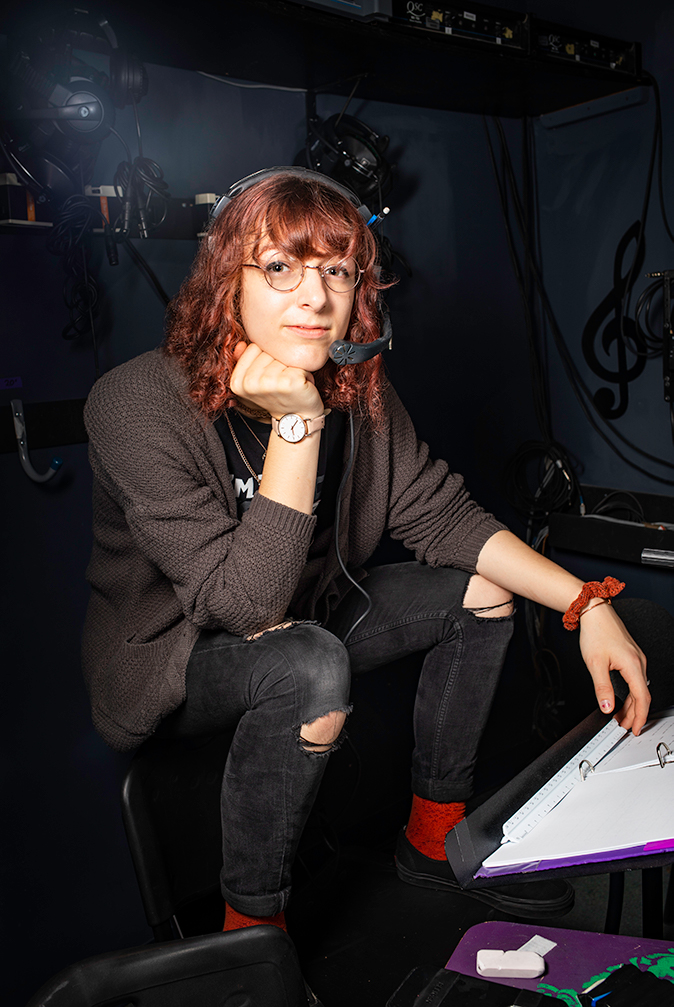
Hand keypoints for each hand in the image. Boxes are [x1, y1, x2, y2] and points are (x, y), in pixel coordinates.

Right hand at [230, 342, 323, 419]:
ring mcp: (269, 383)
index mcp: (238, 382)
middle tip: (281, 381)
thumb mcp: (257, 379)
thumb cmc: (279, 395)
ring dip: (292, 366)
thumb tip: (240, 344)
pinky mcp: (289, 382)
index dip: (266, 358)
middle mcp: (251, 383)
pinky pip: (299, 362)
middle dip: (279, 361)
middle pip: (268, 350)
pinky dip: (304, 372)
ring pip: (283, 355)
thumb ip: (246, 360)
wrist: (297, 418)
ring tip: (290, 383)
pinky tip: (300, 385)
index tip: (269, 376)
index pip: (254, 347)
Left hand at [578, 601, 649, 734]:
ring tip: (620, 717)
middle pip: (641, 695)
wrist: (594, 612)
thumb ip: (602, 688)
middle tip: (624, 727)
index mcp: (633, 665)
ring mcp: (636, 659)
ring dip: (630, 704)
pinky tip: (620, 699)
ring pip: (638, 688)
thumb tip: (607, 707)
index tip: (634, 729)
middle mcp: (639, 662)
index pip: (642, 698)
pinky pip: (634, 680)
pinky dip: (629, 693)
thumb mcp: (595, 664)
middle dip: (634, 714)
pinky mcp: (631, 656)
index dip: (639, 716)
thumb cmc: (596, 633)